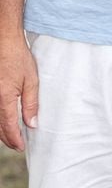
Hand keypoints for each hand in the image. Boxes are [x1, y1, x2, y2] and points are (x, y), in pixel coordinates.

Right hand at [0, 36, 38, 150]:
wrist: (4, 40)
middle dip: (7, 138)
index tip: (21, 147)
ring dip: (0, 130)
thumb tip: (32, 124)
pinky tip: (3, 120)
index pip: (8, 126)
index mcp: (4, 98)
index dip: (15, 139)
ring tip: (11, 136)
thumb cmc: (18, 57)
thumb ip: (31, 104)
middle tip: (17, 145)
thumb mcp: (31, 80)